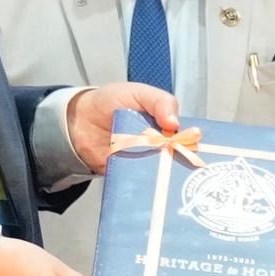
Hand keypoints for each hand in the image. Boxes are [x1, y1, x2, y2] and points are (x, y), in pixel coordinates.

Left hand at [65, 80, 184, 175]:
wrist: (79, 121)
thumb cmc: (110, 102)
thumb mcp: (138, 92)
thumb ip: (160, 102)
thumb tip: (175, 124)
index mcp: (167, 126)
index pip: (190, 137)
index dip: (193, 141)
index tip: (196, 144)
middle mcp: (160, 146)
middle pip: (180, 158)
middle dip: (181, 159)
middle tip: (177, 156)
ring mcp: (145, 161)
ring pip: (163, 172)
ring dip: (164, 172)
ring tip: (162, 169)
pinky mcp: (131, 175)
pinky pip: (142, 182)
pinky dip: (144, 182)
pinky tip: (148, 181)